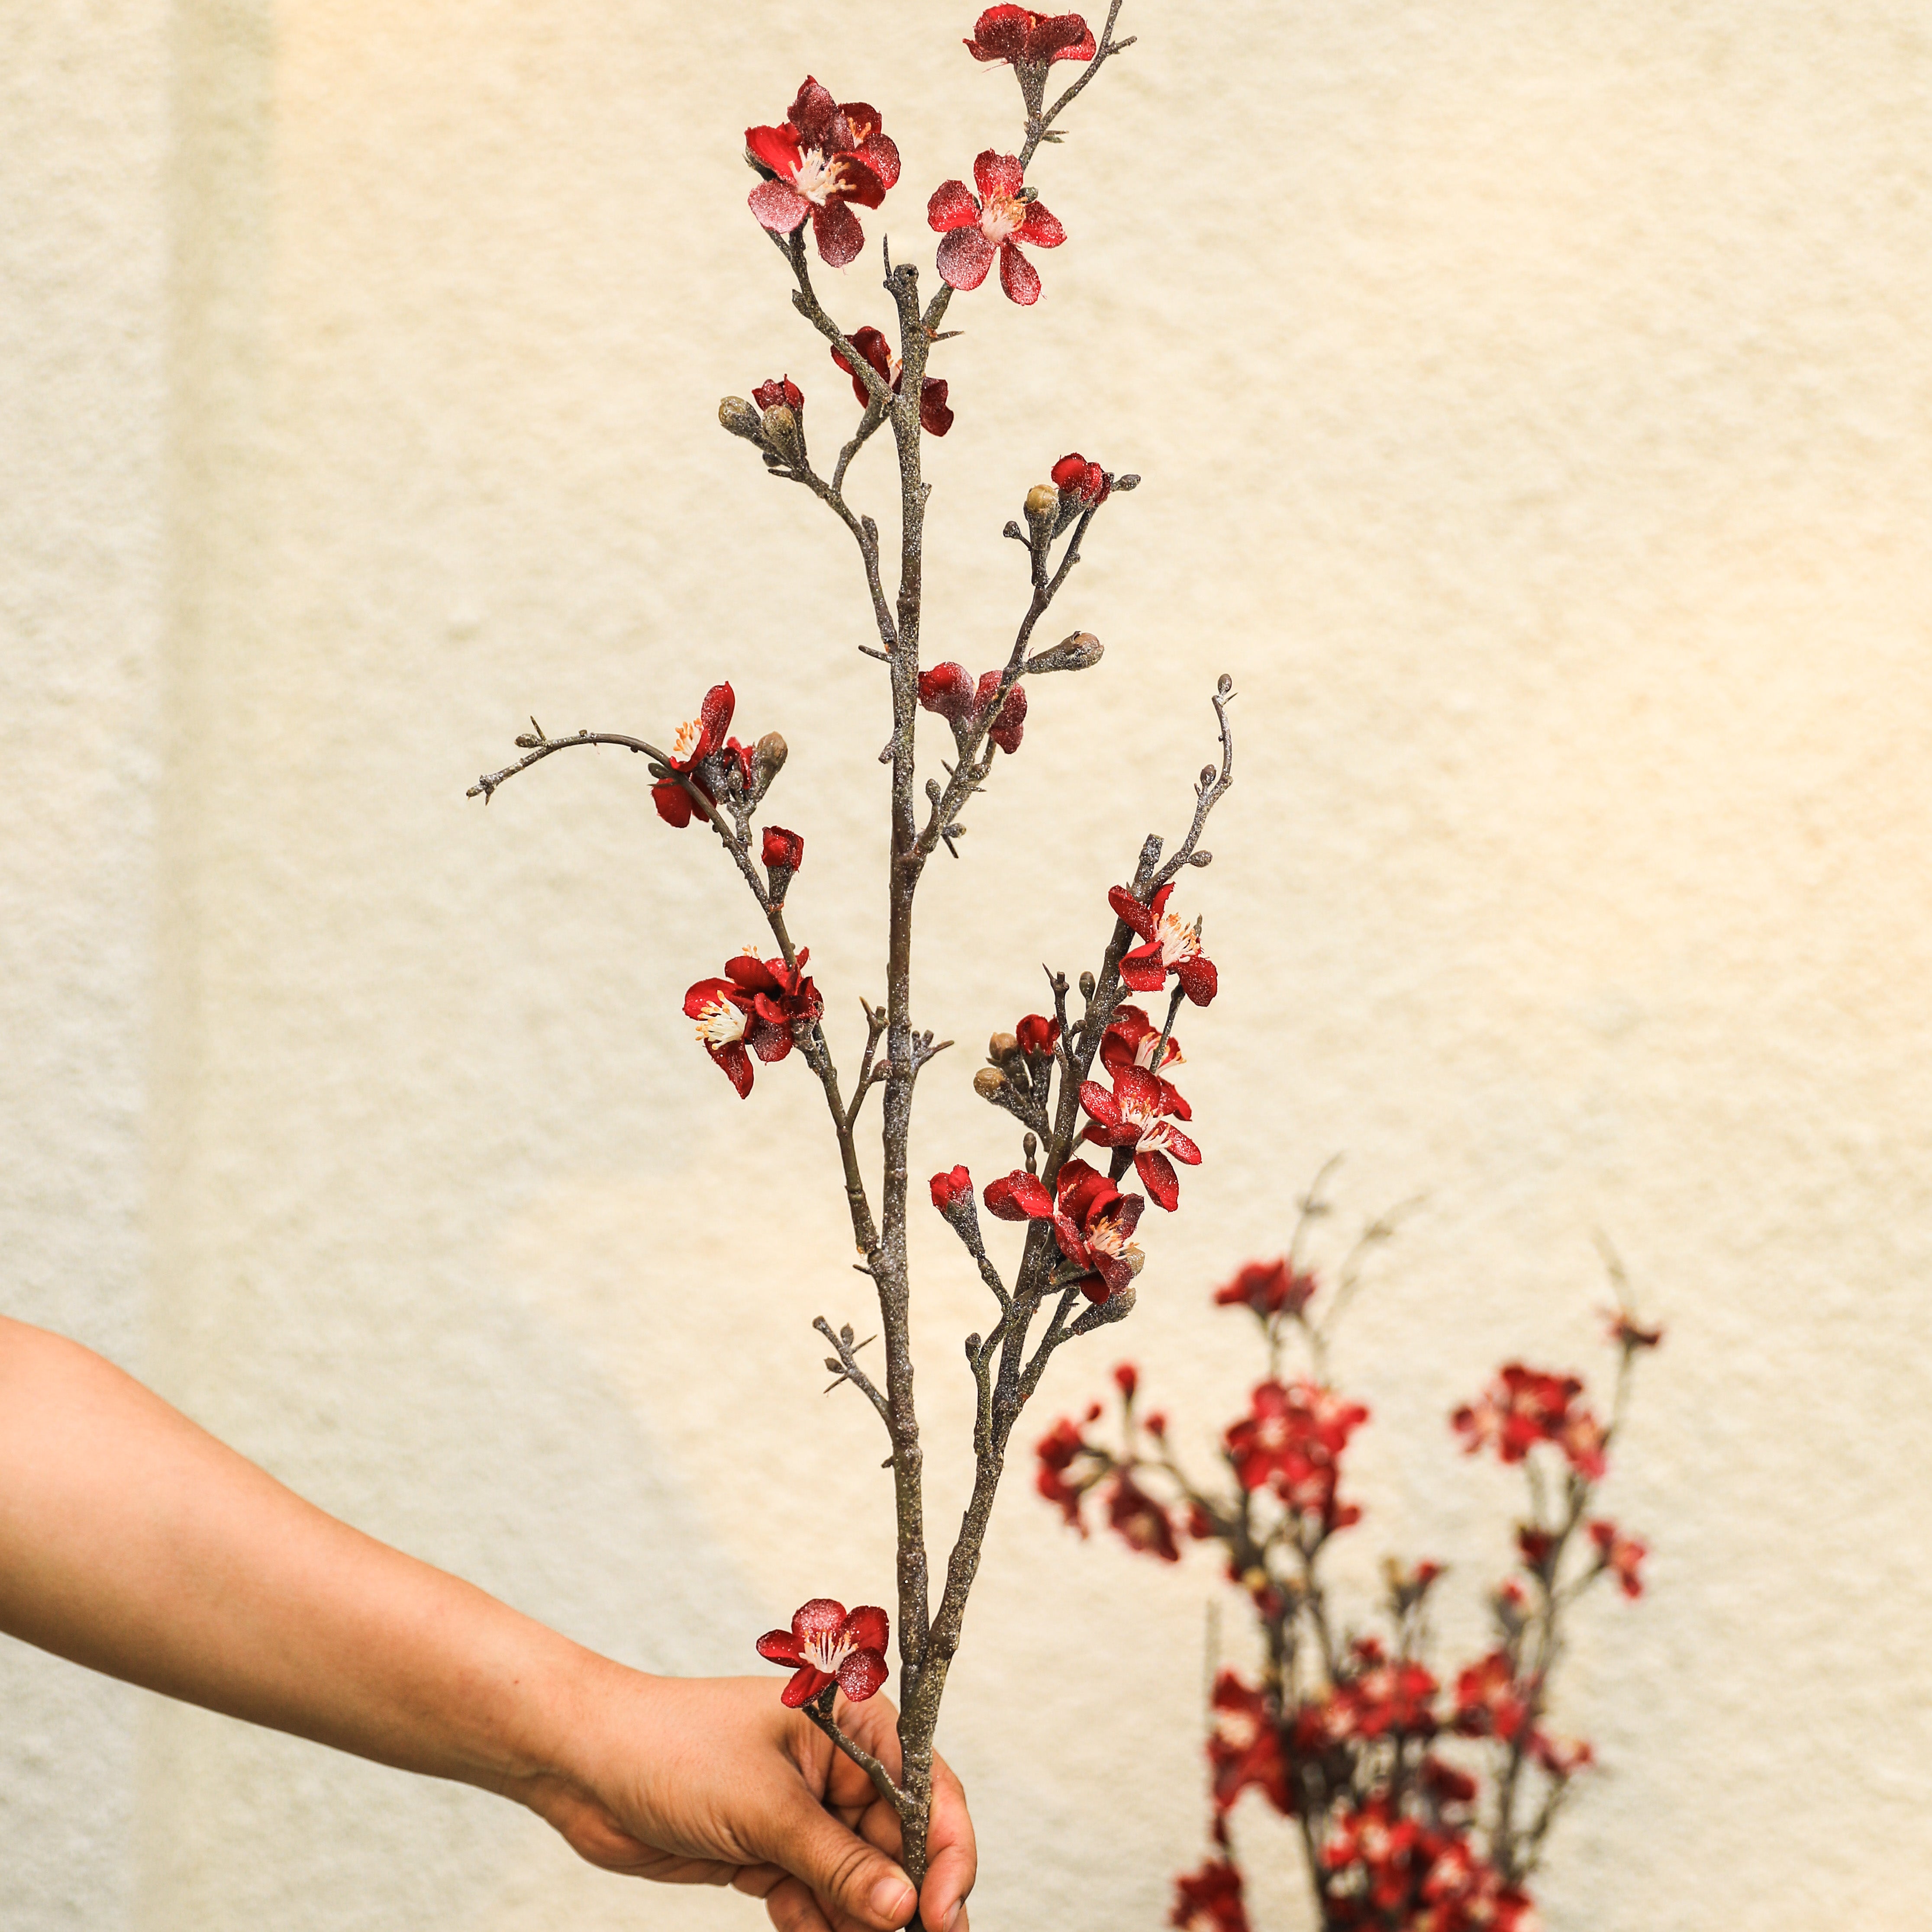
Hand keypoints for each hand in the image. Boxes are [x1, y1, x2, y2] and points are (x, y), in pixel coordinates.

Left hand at [518, 1669, 974, 1931]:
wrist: (587, 1765)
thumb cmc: (675, 1749)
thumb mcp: (766, 1808)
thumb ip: (839, 1862)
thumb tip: (905, 1908)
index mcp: (853, 1724)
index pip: (927, 1790)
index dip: (948, 1855)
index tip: (943, 1916)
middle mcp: (838, 1767)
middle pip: (900, 1846)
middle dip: (902, 1903)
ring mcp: (804, 1813)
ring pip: (859, 1882)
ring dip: (860, 1923)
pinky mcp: (772, 1852)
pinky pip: (817, 1899)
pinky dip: (819, 1925)